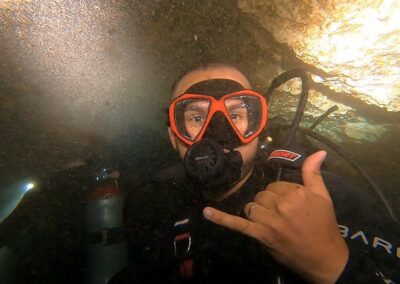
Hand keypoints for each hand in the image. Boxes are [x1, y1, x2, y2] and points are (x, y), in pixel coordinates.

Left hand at [203, 151, 348, 283]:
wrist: (325, 258)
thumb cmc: (324, 225)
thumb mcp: (323, 196)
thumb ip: (314, 173)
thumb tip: (319, 152)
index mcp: (294, 193)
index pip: (275, 185)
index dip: (281, 194)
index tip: (291, 204)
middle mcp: (280, 205)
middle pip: (262, 195)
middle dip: (270, 203)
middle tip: (284, 215)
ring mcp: (269, 222)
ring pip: (252, 207)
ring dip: (258, 212)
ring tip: (272, 221)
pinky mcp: (260, 236)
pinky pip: (238, 225)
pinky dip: (221, 218)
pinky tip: (206, 212)